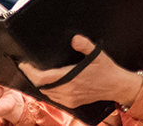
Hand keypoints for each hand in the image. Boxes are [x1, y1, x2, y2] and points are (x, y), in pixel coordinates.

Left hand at [19, 35, 142, 108]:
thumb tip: (74, 38)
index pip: (42, 78)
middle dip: (34, 77)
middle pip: (42, 86)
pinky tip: (51, 84)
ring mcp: (70, 98)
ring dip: (41, 84)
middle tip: (30, 67)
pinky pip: (54, 98)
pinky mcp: (73, 103)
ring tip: (38, 74)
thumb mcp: (98, 54)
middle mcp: (68, 90)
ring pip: (47, 93)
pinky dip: (49, 90)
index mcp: (71, 78)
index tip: (24, 64)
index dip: (30, 72)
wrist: (118, 86)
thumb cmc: (108, 70)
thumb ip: (85, 45)